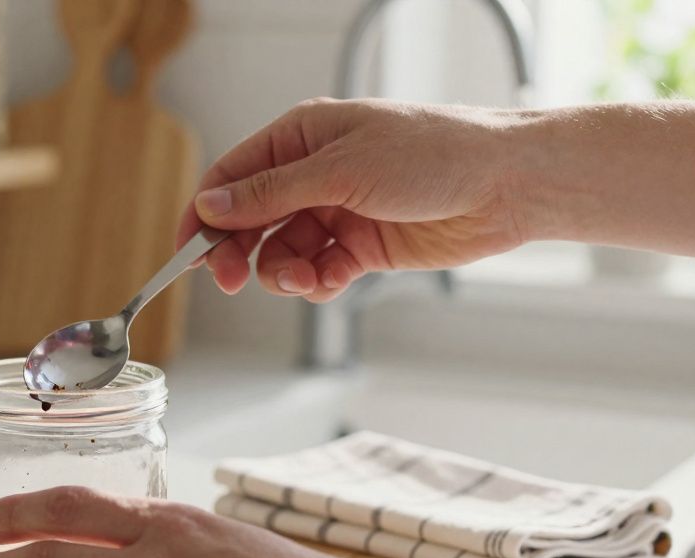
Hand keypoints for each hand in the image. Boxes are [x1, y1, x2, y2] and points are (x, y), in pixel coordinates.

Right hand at [177, 98, 529, 300]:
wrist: (507, 185)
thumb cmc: (434, 154)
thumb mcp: (340, 170)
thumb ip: (270, 193)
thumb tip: (210, 204)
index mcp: (302, 137)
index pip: (233, 177)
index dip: (205, 215)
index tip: (187, 253)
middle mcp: (314, 174)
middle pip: (251, 221)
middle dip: (239, 252)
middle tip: (232, 280)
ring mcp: (338, 212)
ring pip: (282, 253)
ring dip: (283, 272)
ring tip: (305, 279)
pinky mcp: (362, 247)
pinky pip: (318, 272)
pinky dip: (316, 282)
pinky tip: (330, 281)